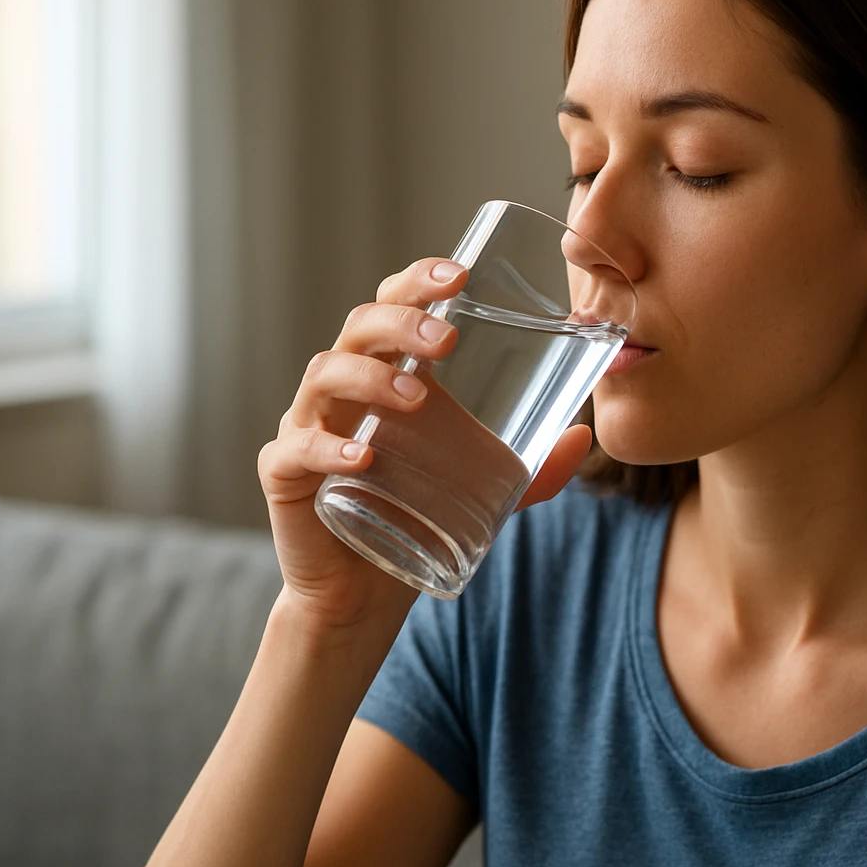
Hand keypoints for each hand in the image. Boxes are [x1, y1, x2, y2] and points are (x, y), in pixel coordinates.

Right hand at [256, 257, 595, 632]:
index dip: (419, 280)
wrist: (364, 592)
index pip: (394, 304)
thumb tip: (582, 436)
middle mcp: (344, 389)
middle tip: (447, 338)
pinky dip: (326, 449)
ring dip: (372, 377)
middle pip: (359, 327)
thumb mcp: (484, 490)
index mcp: (386, 372)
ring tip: (417, 396)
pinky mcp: (284, 475)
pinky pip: (296, 451)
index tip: (461, 274)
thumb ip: (533, 468)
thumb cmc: (416, 517)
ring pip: (324, 375)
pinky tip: (360, 458)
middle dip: (402, 320)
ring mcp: (308, 426)